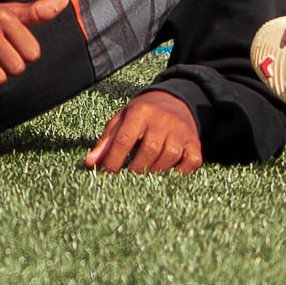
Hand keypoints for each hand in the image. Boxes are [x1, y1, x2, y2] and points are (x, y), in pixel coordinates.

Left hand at [81, 89, 205, 174]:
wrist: (174, 102)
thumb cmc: (142, 115)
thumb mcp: (121, 120)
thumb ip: (106, 141)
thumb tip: (90, 163)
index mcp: (140, 111)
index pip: (125, 139)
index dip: (114, 160)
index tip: (105, 175)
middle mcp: (163, 120)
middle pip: (149, 149)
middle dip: (135, 170)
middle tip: (125, 181)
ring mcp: (182, 131)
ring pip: (170, 156)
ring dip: (154, 173)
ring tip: (143, 181)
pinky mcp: (195, 143)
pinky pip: (191, 162)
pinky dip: (179, 174)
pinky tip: (166, 177)